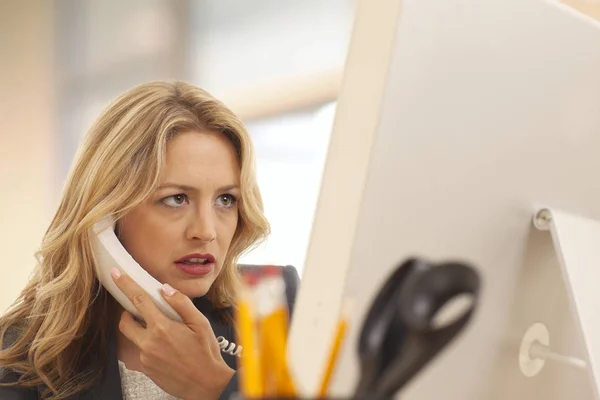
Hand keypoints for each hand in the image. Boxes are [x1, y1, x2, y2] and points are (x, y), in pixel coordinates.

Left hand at [111, 268, 234, 399]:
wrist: (206, 385)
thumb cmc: (206, 354)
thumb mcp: (200, 323)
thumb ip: (181, 303)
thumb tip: (165, 289)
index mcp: (162, 328)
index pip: (138, 300)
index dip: (125, 285)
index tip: (116, 275)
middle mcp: (149, 343)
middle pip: (125, 322)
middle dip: (127, 314)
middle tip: (138, 311)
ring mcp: (145, 358)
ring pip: (132, 338)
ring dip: (139, 331)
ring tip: (157, 332)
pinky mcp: (146, 370)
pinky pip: (140, 353)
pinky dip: (148, 346)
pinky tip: (165, 349)